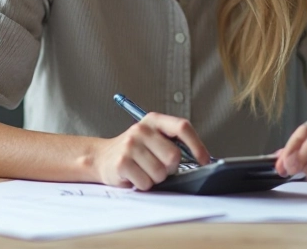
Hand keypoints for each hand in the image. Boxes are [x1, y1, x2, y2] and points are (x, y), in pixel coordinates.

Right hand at [91, 113, 210, 189]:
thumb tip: (203, 159)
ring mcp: (130, 145)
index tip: (204, 160)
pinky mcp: (122, 162)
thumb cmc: (135, 151)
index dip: (197, 145)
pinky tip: (135, 176)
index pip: (182, 127)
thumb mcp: (153, 138)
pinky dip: (144, 185)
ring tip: (144, 171)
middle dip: (171, 168)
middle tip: (159, 167)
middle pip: (173, 156)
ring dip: (156, 178)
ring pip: (160, 173)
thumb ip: (174, 143)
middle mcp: (141, 129)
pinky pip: (146, 183)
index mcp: (153, 120)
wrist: (101, 157)